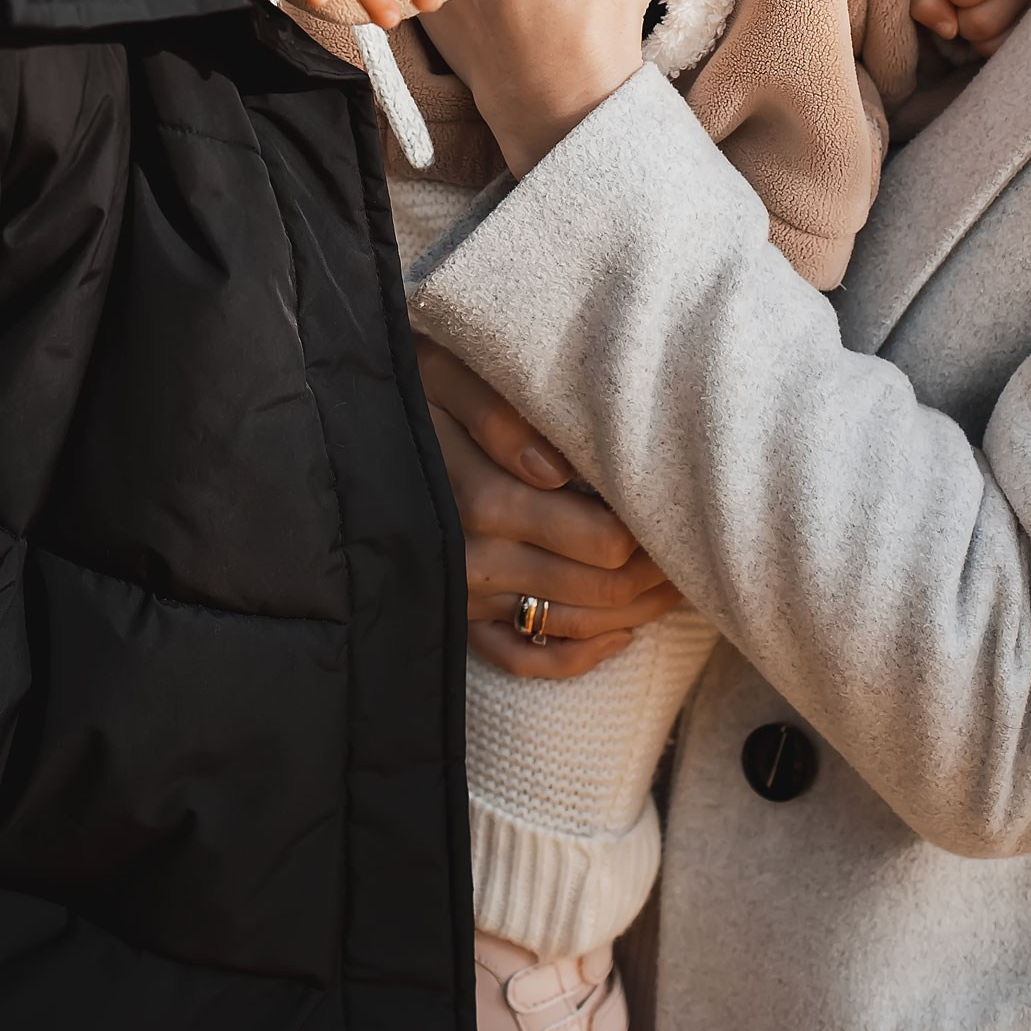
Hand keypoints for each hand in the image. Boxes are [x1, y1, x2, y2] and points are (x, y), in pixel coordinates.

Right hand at [417, 336, 679, 679]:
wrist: (332, 427)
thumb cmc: (404, 384)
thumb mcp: (445, 372)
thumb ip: (501, 412)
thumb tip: (558, 469)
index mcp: (482, 500)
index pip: (603, 540)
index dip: (654, 534)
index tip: (682, 512)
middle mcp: (474, 561)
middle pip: (600, 589)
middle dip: (659, 576)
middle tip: (698, 552)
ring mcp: (464, 596)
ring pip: (572, 625)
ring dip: (635, 613)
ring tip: (677, 585)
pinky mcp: (453, 617)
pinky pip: (522, 659)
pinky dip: (576, 658)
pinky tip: (616, 637)